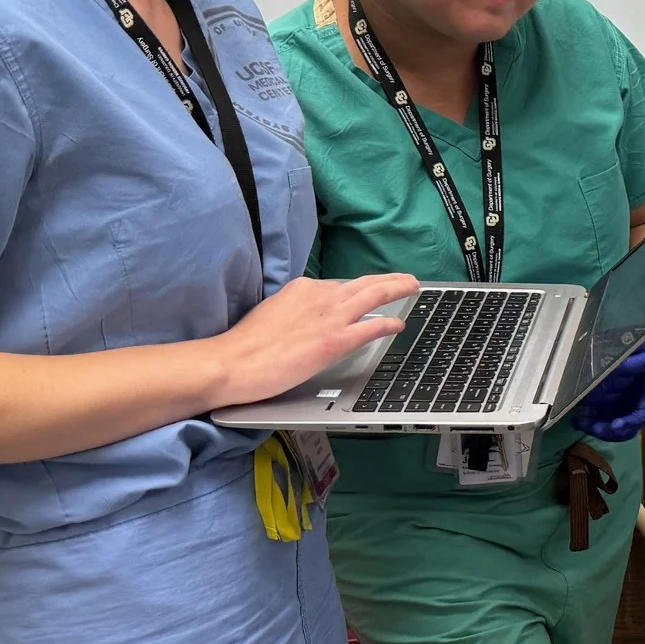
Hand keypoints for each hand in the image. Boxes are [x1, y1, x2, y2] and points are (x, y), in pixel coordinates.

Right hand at [210, 273, 418, 406]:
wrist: (231, 362)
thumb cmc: (245, 346)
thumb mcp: (272, 314)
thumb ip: (295, 312)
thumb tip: (307, 319)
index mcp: (302, 289)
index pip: (339, 286)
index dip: (359, 288)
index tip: (371, 289)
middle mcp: (319, 296)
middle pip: (363, 283)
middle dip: (388, 281)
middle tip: (407, 280)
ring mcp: (329, 317)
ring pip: (373, 295)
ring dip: (397, 290)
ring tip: (413, 289)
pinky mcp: (334, 341)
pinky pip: (372, 326)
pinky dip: (388, 323)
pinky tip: (399, 324)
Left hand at [569, 329, 644, 440]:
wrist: (629, 335)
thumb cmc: (642, 339)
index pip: (642, 414)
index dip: (631, 422)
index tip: (617, 425)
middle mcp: (634, 401)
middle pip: (626, 427)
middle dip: (610, 432)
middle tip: (593, 427)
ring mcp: (619, 402)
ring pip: (611, 426)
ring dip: (596, 428)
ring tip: (579, 421)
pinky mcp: (605, 400)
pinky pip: (598, 417)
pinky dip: (588, 421)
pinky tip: (577, 416)